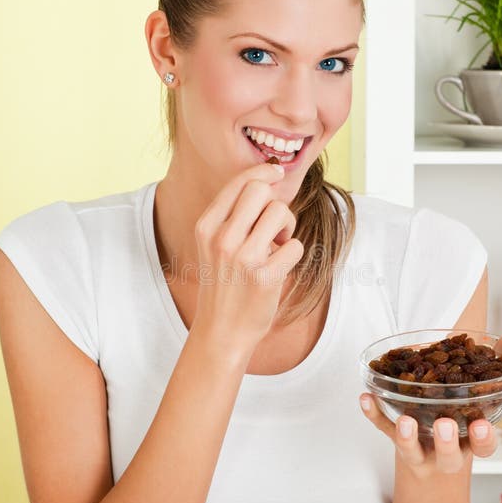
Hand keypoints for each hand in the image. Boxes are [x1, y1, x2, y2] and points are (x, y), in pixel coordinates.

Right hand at [191, 162, 304, 350]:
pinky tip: (279, 267)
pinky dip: (293, 254)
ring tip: (276, 247)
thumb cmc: (224, 284)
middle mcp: (221, 238)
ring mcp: (243, 257)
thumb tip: (266, 180)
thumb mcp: (212, 246)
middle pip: (260, 190)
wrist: (221, 331)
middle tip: (273, 226)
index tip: (276, 171)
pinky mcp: (265, 276)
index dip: (263, 171)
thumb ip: (231, 216)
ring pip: (280, 212)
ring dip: (287, 227)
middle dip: (274, 202)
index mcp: (206, 227)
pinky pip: (295, 245)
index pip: (239, 182)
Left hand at [358, 328, 501, 476]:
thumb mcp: (483, 392)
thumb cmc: (463, 413)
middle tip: (444, 424)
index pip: (483, 446)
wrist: (432, 458)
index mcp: (471, 441)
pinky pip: (382, 428)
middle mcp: (446, 450)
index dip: (483, 439)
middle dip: (446, 441)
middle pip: (448, 454)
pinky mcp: (395, 439)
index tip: (482, 426)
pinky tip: (366, 397)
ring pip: (412, 450)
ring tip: (405, 419)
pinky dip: (374, 413)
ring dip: (406, 436)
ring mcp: (419, 449)